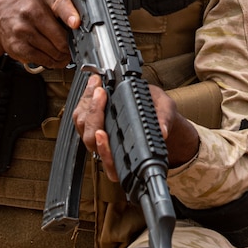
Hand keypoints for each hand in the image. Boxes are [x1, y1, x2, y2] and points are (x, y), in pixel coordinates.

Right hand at [0, 0, 79, 73]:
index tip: (76, 23)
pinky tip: (54, 58)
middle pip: (60, 36)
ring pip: (54, 50)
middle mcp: (30, 8)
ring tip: (64, 52)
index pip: (59, 3)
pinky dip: (52, 62)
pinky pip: (42, 59)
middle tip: (74, 46)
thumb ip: (64, 2)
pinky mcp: (17, 45)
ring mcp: (22, 28)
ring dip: (63, 55)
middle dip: (71, 45)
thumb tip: (83, 23)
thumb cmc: (27, 3)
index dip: (69, 14)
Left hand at [71, 80, 199, 182]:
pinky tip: (93, 86)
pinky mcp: (91, 123)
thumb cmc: (158, 113)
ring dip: (87, 105)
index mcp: (128, 153)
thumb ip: (164, 119)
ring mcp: (98, 136)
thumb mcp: (167, 110)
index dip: (103, 149)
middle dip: (93, 115)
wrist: (153, 108)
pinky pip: (80, 117)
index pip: (110, 161)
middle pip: (90, 140)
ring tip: (97, 86)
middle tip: (101, 93)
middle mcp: (110, 147)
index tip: (101, 133)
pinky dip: (85, 100)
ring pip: (82, 127)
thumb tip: (163, 131)